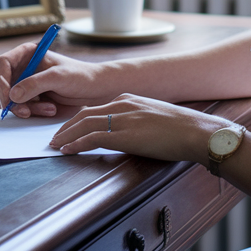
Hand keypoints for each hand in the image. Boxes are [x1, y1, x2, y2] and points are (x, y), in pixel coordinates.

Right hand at [0, 42, 115, 117]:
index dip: (1, 80)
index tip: (8, 97)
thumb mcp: (57, 78)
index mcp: (28, 53)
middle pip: (5, 85)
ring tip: (50, 108)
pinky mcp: (34, 97)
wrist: (97, 89)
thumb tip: (12, 95)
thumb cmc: (81, 76)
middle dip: (14, 101)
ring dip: (29, 108)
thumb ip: (34, 84)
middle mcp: (25, 67)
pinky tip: (48, 110)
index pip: (3, 64)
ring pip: (13, 100)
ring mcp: (28, 83)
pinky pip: (23, 107)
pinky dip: (33, 112)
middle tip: (25, 112)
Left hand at [48, 94, 227, 163]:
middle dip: (66, 127)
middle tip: (54, 137)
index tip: (69, 129)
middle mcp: (121, 105)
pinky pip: (92, 138)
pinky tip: (67, 150)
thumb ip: (138, 120)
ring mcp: (122, 119)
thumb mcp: (155, 117)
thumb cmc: (182, 129)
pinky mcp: (123, 135)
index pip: (96, 109)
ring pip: (83, 124)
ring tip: (55, 145)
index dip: (79, 120)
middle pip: (84, 114)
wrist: (196, 131)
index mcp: (128, 99)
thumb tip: (131, 133)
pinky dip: (76, 144)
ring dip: (66, 135)